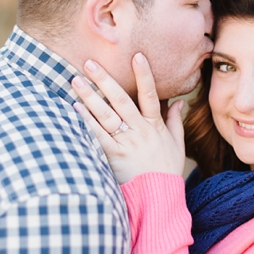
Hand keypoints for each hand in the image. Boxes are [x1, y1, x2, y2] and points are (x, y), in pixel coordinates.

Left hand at [72, 53, 185, 183]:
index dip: (144, 75)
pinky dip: (85, 121)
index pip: (150, 95)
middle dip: (105, 80)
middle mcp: (140, 131)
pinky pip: (97, 136)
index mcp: (155, 126)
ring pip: (106, 115)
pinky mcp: (113, 157)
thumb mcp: (177, 144)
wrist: (158, 197)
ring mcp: (126, 143)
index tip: (137, 56)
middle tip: (89, 62)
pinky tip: (74, 108)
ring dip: (89, 96)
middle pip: (121, 100)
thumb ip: (176, 121)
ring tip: (75, 80)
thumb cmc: (166, 170)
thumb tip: (179, 101)